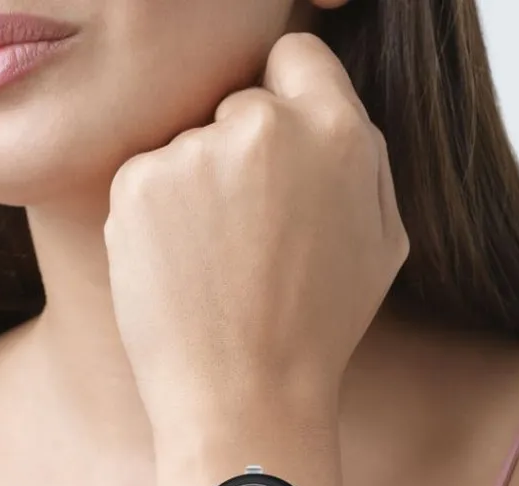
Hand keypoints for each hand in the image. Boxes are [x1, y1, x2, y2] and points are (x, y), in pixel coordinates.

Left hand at [103, 32, 407, 452]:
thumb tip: (331, 109)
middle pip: (240, 104)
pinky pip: (147, 177)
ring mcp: (195, 151)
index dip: (287, 100)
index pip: (297, 56)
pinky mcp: (138, 181)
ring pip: (190, 144)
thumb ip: (362, 159)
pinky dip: (157, 215)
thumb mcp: (381, 244)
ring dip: (197, 189)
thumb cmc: (315, 330)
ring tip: (216, 265)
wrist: (243, 397)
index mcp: (338, 131)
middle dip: (243, 154)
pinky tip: (181, 268)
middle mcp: (265, 125)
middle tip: (249, 236)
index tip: (277, 151)